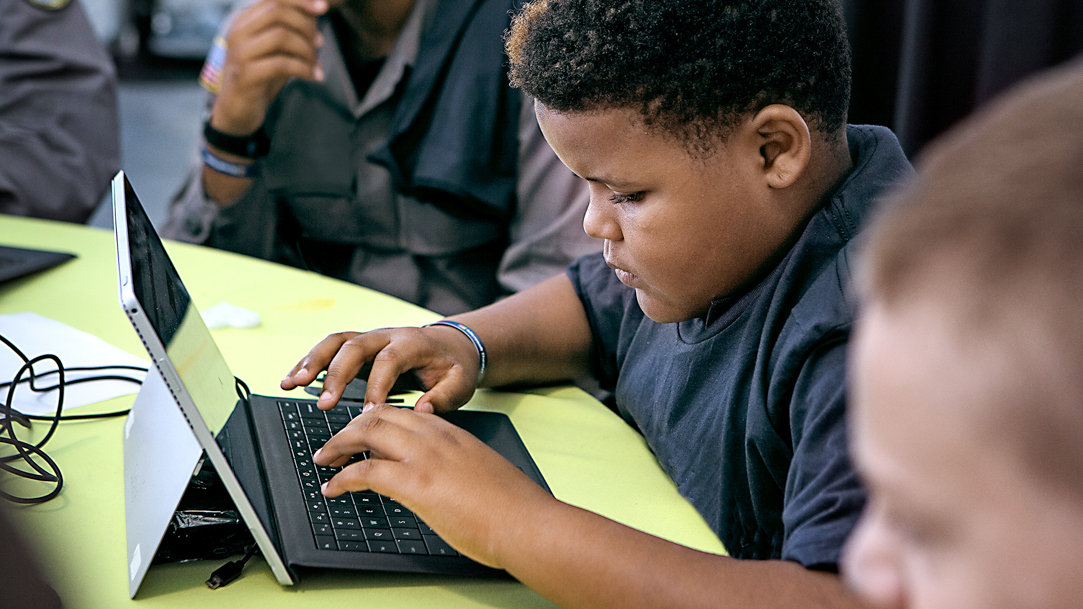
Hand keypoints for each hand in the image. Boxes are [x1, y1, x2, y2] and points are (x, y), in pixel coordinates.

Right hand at [210, 0, 330, 134]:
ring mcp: (239, 53)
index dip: (300, 1)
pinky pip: (281, 64)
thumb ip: (291, 32)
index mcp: (244, 21)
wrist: (238, 111)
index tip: (323, 8)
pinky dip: (304, 69)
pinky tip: (314, 76)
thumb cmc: (261, 77)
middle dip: (306, 26)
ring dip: (306, 49)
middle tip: (319, 44)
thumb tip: (316, 14)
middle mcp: (238, 32)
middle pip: (277, 12)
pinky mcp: (245, 75)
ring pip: (281, 36)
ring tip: (316, 63)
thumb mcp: (277, 50)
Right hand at [280, 326, 481, 412]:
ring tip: (293, 383)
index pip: (389, 360)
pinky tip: (291, 379)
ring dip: (312, 362)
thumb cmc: (455, 366)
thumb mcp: (460, 383)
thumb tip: (421, 411)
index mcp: (413, 343)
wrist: (453, 344)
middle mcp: (387, 335)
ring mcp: (371, 338)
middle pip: (355, 346)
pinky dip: (308, 362)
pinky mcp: (359, 347)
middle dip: (336, 374)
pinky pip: (329, 349)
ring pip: (336, 342)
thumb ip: (443, 397)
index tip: (367, 413)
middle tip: (324, 402)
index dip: (376, 385)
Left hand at [313, 405, 555, 567]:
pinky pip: (364, 472)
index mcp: (453, 433)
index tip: (362, 432)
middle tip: (334, 446)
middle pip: (379, 415)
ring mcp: (425, 457)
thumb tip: (441, 482)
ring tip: (326, 460)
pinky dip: (342, 478)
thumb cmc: (512, 507)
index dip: (376, 420)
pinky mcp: (416, 483)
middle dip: (349, 428)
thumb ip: (456, 467)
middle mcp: (436, 437)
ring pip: (367, 433)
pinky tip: (334, 488)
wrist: (528, 523)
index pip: (404, 413)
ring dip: (339, 446)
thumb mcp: (480, 473)